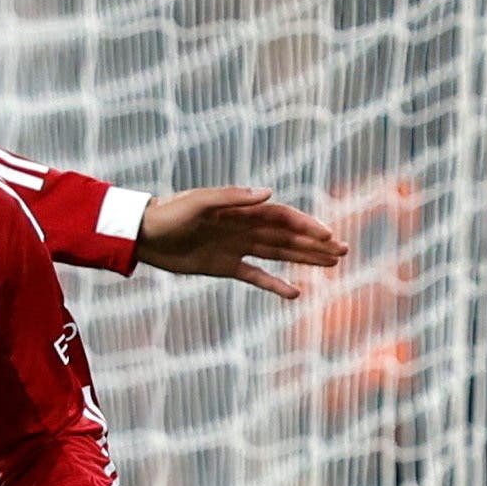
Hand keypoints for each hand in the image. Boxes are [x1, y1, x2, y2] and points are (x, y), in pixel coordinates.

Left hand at [136, 187, 345, 299]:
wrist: (142, 235)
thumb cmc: (169, 213)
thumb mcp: (199, 202)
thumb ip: (233, 198)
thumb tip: (269, 192)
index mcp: (242, 210)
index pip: (283, 217)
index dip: (307, 226)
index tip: (329, 236)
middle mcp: (244, 228)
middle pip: (287, 236)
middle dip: (315, 243)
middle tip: (344, 252)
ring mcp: (236, 248)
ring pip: (278, 254)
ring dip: (304, 258)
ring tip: (332, 264)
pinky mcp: (224, 266)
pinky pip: (256, 276)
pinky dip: (274, 284)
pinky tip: (295, 293)